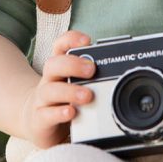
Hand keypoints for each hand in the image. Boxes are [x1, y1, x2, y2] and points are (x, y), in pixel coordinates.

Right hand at [19, 30, 95, 148]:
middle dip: (73, 64)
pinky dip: (59, 113)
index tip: (87, 41)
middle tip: (92, 69)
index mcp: (60, 67)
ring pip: (50, 90)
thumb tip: (125, 73)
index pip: (61, 46)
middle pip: (54, 64)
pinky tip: (70, 113)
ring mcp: (43, 100)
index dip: (71, 39)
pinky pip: (46, 114)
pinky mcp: (40, 120)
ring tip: (88, 96)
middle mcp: (49, 80)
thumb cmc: (64, 100)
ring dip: (70, 91)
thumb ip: (95, 77)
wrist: (37, 121)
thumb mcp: (77, 84)